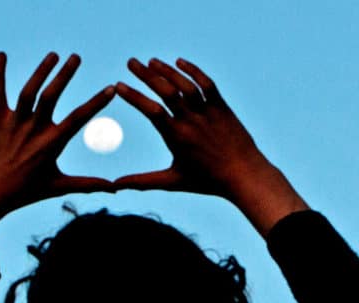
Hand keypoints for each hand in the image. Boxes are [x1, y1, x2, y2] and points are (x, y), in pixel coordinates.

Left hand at [0, 52, 115, 232]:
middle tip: (76, 57)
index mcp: (52, 143)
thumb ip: (88, 185)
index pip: (79, 118)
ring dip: (41, 71)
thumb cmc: (25, 193)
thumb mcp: (59, 187)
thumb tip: (115, 189)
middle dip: (64, 74)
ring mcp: (14, 124)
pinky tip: (1, 55)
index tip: (111, 88)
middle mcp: (33, 130)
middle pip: (51, 95)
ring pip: (28, 91)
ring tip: (54, 55)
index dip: (96, 102)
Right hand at [112, 57, 274, 198]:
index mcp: (177, 137)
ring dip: (167, 70)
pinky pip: (207, 84)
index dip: (134, 96)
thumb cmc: (207, 181)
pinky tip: (179, 62)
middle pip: (166, 91)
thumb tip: (115, 185)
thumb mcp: (172, 182)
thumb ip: (142, 181)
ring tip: (151, 61)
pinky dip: (193, 71)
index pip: (151, 110)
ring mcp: (208, 112)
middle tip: (131, 62)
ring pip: (185, 85)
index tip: (118, 85)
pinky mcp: (222, 108)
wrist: (244, 176)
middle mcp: (192, 121)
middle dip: (146, 74)